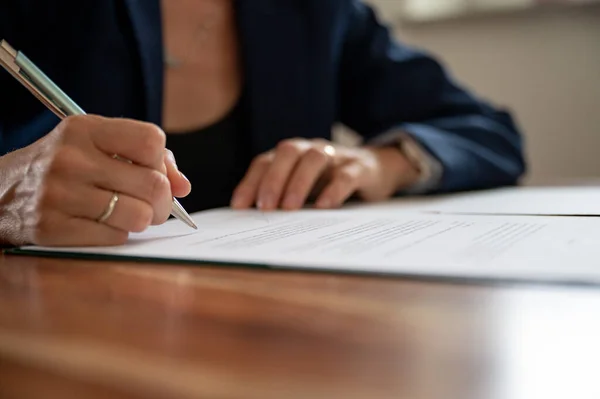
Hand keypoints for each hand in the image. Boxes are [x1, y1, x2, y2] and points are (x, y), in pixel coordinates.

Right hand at [0, 115, 190, 246]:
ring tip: (128, 214)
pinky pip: (115, 238)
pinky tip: (102, 224)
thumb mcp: (98, 145)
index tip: (152, 172)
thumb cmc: (66, 166)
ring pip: (138, 216)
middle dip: (162, 201)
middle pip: (153, 184)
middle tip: (152, 204)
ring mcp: (59, 194)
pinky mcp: (52, 228)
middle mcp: (71, 158)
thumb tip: (183, 187)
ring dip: (142, 220)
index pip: (151, 140)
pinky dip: (117, 235)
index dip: (161, 162)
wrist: (3, 191)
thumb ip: (147, 158)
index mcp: (85, 129)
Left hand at [231, 138, 419, 210]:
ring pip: (314, 158)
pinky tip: (323, 207)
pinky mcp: (359, 168)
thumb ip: (282, 197)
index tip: (239, 207)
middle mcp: (310, 149)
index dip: (250, 182)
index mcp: (292, 155)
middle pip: (287, 152)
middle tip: (265, 207)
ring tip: (289, 209)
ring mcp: (335, 156)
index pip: (265, 162)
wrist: (377, 168)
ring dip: (298, 182)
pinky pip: (345, 175)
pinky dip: (333, 190)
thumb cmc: (330, 181)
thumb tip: (253, 220)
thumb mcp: (304, 188)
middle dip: (273, 179)